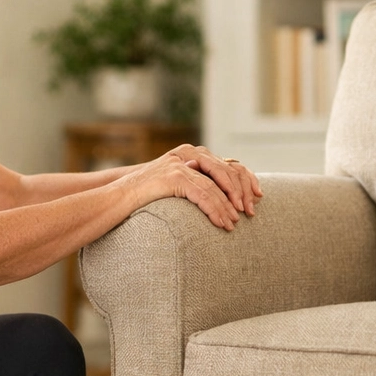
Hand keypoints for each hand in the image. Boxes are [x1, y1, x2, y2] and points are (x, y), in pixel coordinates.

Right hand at [118, 150, 252, 230]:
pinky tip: (221, 222)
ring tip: (234, 223)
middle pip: (228, 170)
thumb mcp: (174, 183)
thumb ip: (195, 181)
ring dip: (228, 206)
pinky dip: (215, 210)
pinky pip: (203, 194)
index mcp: (192, 153)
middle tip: (250, 213)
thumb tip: (222, 194)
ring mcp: (181, 163)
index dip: (246, 180)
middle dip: (242, 193)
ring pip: (216, 185)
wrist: (118, 196)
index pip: (229, 162)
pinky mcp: (174, 177)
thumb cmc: (145, 195)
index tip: (257, 197)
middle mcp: (188, 153)